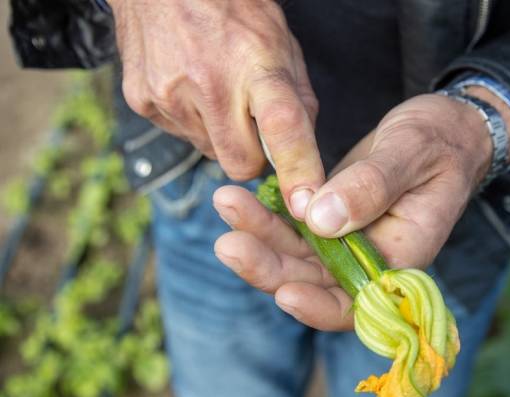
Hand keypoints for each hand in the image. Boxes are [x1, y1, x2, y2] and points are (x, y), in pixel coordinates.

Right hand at [109, 0, 322, 217]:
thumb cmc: (233, 10)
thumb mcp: (281, 43)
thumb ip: (297, 100)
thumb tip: (302, 156)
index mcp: (255, 63)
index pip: (282, 125)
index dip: (297, 168)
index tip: (306, 202)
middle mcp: (208, 82)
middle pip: (240, 165)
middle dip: (251, 155)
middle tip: (251, 121)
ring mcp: (169, 95)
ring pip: (210, 152)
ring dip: (220, 134)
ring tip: (215, 88)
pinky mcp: (141, 101)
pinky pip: (181, 135)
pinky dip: (192, 121)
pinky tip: (189, 86)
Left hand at [213, 92, 509, 329]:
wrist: (444, 129)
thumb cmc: (441, 140)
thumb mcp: (412, 153)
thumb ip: (372, 186)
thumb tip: (322, 220)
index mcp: (403, 256)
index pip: (359, 303)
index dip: (320, 305)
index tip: (284, 292)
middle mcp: (372, 260)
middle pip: (314, 283)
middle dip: (270, 267)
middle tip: (229, 243)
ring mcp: (349, 242)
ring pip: (296, 256)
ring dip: (259, 238)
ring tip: (227, 204)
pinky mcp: (331, 220)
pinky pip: (293, 230)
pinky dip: (265, 216)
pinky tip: (238, 198)